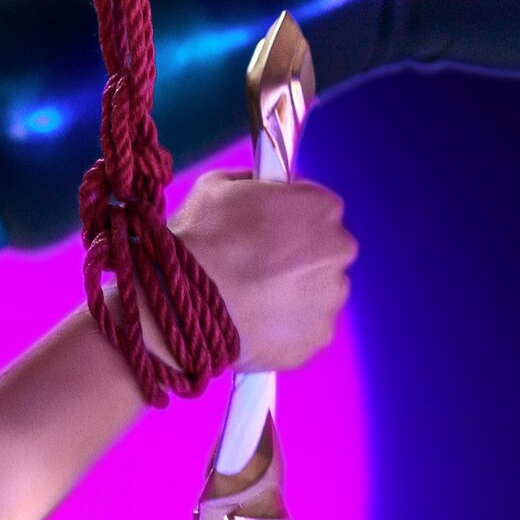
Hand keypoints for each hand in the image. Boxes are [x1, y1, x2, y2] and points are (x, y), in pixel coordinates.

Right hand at [169, 169, 355, 372]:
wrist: (181, 305)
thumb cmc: (200, 240)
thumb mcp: (217, 186)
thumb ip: (251, 184)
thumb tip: (257, 187)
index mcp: (321, 208)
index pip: (316, 208)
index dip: (289, 218)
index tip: (265, 231)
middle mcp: (337, 251)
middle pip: (323, 252)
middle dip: (297, 258)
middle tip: (256, 268)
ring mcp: (330, 298)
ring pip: (317, 292)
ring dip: (293, 293)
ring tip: (251, 299)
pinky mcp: (317, 336)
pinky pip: (305, 328)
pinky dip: (285, 327)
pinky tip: (254, 322)